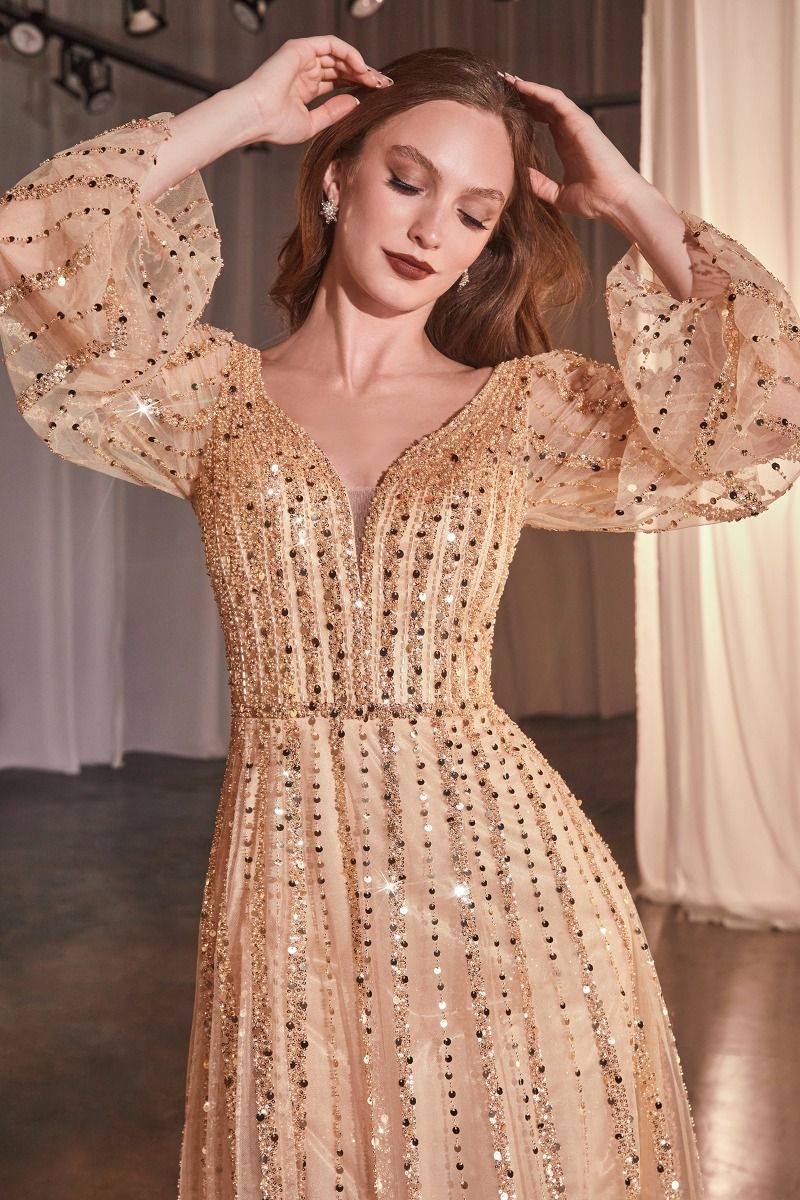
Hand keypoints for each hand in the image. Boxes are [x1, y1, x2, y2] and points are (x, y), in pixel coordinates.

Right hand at [236, 35, 392, 145]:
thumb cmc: (276, 125)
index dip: (357, 85)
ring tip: (374, 79)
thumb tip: (355, 102)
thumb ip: (333, 112)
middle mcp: (305, 71)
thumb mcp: (312, 123)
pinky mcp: (301, 48)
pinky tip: (361, 67)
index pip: (338, 81)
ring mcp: (303, 58)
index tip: (376, 94)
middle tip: (382, 85)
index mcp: (305, 88)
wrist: (257, 117)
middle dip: (363, 75)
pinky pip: (331, 44)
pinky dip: (349, 53)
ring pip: (338, 55)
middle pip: (341, 67)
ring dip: (359, 65)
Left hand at [500, 73, 643, 220]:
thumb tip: (520, 177)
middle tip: (501, 85)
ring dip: (527, 87)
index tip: (506, 106)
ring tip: (507, 79)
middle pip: (544, 104)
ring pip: (548, 97)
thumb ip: (539, 184)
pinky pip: (556, 100)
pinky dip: (538, 91)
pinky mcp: (580, 121)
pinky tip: (521, 86)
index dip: (525, 110)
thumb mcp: (557, 194)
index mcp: (566, 144)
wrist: (614, 201)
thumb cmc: (593, 200)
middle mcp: (571, 130)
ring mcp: (576, 124)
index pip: (543, 119)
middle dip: (522, 94)